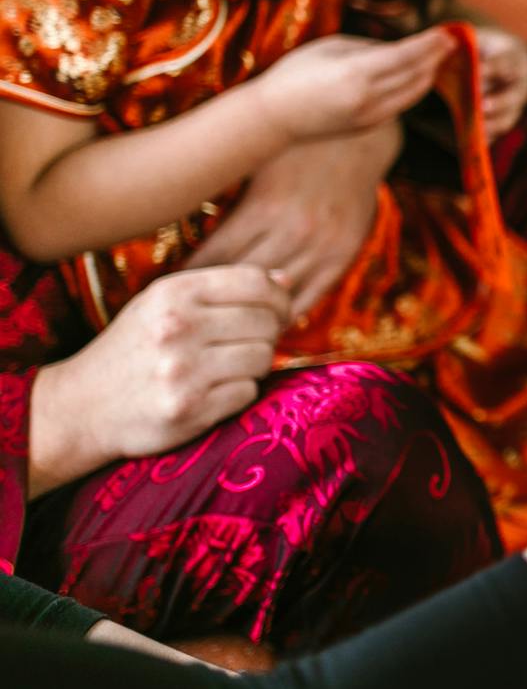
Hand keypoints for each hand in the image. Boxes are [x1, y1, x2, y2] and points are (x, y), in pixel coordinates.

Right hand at [29, 267, 292, 494]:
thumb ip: (222, 289)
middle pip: (266, 321)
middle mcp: (177, 327)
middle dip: (269, 333)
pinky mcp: (190, 409)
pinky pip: (247, 392)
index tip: (279, 310)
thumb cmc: (132, 349)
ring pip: (262, 358)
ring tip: (227, 368)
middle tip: (250, 343)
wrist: (80, 407)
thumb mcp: (163, 305)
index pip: (255, 282)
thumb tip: (285, 279)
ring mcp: (183, 370)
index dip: (279, 296)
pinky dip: (239, 392)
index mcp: (172, 293)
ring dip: (255, 365)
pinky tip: (213, 391)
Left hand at [186, 123, 398, 316]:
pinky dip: (286, 312)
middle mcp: (294, 231)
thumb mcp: (256, 160)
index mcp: (264, 207)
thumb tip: (188, 226)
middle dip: (214, 296)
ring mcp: (322, 246)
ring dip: (250, 308)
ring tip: (224, 320)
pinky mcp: (344, 256)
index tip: (171, 286)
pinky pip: (310, 298)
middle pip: (241, 281)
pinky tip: (264, 317)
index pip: (214, 257)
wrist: (360, 136)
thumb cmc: (297, 143)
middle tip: (191, 309)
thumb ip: (229, 198)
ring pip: (276, 297)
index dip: (190, 274)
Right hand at [250, 31, 455, 142]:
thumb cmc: (295, 74)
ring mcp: (372, 116)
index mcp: (356, 73)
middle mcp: (369, 98)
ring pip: (414, 93)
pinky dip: (413, 89)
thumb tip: (401, 48)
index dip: (430, 44)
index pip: (407, 56)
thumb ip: (369, 47)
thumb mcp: (331, 48)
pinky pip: (401, 104)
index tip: (447, 33)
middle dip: (436, 58)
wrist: (275, 118)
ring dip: (429, 74)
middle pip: (417, 75)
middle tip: (450, 42)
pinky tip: (417, 76)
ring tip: (439, 57)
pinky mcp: (370, 127)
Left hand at [474, 27, 526, 141]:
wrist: (502, 59)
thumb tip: (444, 46)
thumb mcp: (478, 41)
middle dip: (498, 102)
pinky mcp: (506, 119)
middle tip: (482, 107)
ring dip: (494, 124)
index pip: (507, 63)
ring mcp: (515, 104)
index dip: (493, 68)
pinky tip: (476, 143)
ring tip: (477, 131)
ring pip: (508, 116)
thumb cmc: (484, 49)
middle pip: (513, 95)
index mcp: (514, 59)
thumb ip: (464, 45)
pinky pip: (499, 132)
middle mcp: (520, 84)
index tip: (478, 71)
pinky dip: (489, 138)